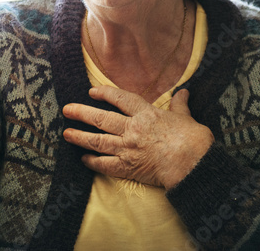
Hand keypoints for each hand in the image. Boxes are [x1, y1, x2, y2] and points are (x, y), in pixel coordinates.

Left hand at [62, 86, 213, 189]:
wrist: (192, 163)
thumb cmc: (191, 139)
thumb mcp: (185, 117)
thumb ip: (180, 105)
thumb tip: (183, 92)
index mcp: (146, 114)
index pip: (120, 99)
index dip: (105, 93)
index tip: (92, 91)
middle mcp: (132, 129)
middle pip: (101, 119)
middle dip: (82, 113)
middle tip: (67, 109)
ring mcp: (128, 148)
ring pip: (98, 141)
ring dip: (80, 137)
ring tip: (66, 134)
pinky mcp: (128, 167)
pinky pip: (105, 164)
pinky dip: (93, 162)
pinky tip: (84, 159)